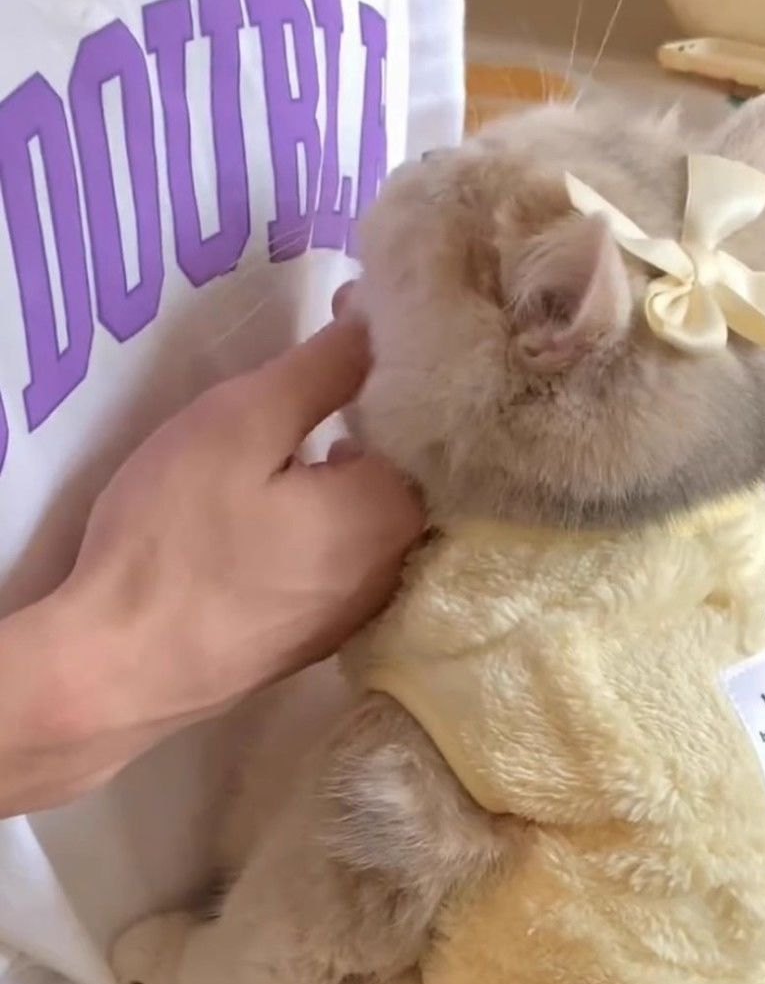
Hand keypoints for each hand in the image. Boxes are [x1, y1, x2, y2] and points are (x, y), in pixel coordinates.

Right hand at [0, 311, 423, 812]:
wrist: (123, 665)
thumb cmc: (179, 536)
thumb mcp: (242, 423)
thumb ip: (324, 371)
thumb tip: (380, 318)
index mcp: (399, 512)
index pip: (423, 418)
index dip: (388, 364)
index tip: (346, 322)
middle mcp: (401, 566)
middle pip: (405, 470)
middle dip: (372, 420)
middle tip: (315, 375)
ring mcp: (363, 609)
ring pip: (374, 515)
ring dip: (347, 473)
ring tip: (299, 437)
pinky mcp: (323, 634)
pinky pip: (346, 556)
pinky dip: (327, 521)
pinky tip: (285, 508)